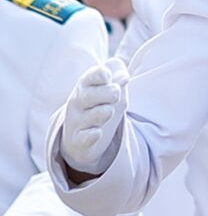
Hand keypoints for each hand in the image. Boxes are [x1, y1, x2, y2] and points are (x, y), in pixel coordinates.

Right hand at [60, 59, 127, 175]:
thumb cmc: (101, 103)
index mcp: (85, 85)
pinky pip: (84, 138)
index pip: (90, 76)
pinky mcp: (78, 141)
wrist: (82, 135)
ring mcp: (76, 122)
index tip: (109, 77)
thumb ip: (118, 75)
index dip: (102, 74)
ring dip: (105, 113)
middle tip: (116, 95)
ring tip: (108, 112)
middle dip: (110, 93)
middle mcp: (77, 102)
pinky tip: (97, 133)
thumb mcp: (110, 85)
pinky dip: (91, 136)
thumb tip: (124, 77)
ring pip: (92, 115)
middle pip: (90, 95)